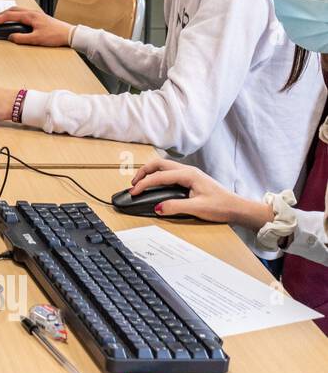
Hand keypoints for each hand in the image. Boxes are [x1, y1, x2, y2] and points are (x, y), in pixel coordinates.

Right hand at [0, 6, 73, 46]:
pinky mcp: (38, 17)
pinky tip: (13, 20)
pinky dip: (13, 15)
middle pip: (11, 10)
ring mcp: (35, 14)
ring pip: (16, 10)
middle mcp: (32, 13)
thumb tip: (11, 37)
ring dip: (6, 14)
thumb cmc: (55, 35)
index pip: (9, 16)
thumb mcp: (36, 39)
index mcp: (30, 16)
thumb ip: (21, 38)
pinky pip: (22, 13)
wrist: (69, 34)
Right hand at [130, 157, 272, 228]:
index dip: (144, 184)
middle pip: (158, 164)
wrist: (238, 207)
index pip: (159, 176)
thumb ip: (175, 207)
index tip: (134, 192)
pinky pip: (169, 172)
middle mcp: (188, 170)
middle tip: (134, 184)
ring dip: (150, 172)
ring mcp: (189, 173)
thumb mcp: (197, 208)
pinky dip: (158, 175)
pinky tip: (156, 184)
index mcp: (188, 174)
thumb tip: (157, 208)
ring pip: (163, 166)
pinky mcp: (191, 178)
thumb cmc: (222, 206)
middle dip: (143, 172)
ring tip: (141, 183)